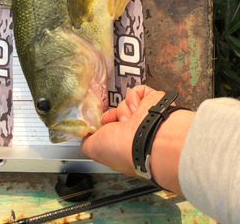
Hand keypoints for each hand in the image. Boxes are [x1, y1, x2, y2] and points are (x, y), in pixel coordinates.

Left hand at [81, 85, 195, 193]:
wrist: (146, 136)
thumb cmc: (121, 147)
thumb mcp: (94, 148)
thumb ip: (87, 142)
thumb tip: (85, 136)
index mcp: (124, 145)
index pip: (112, 128)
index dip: (105, 123)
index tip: (101, 122)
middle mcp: (136, 131)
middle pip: (118, 113)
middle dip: (114, 115)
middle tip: (117, 121)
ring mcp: (145, 116)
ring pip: (126, 102)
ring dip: (124, 109)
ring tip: (131, 119)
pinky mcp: (154, 101)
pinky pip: (140, 91)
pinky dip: (136, 97)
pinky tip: (138, 108)